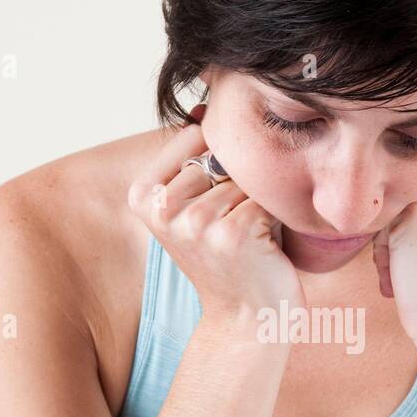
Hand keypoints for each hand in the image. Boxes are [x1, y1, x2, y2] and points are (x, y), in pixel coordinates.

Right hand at [127, 105, 306, 333]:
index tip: (216, 202)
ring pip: (247, 178)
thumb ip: (196, 154)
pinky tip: (261, 248)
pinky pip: (266, 199)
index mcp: (142, 194)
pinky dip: (274, 219)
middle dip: (242, 185)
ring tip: (248, 237)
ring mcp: (194, 223)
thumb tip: (206, 100)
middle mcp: (161, 208)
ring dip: (259, 203)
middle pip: (223, 156)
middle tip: (234, 228)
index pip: (195, 135)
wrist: (247, 316)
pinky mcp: (231, 235)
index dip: (222, 162)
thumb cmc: (232, 252)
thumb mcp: (201, 200)